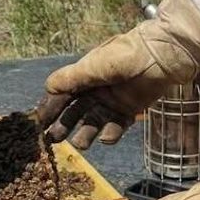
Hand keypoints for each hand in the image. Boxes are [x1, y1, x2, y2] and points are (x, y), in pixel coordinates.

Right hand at [36, 21, 196, 148]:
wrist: (161, 56)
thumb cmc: (124, 56)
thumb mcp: (93, 66)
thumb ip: (70, 79)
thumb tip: (48, 88)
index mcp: (83, 75)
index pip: (61, 94)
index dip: (50, 108)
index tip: (39, 124)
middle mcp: (95, 89)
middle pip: (75, 111)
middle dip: (64, 124)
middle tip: (53, 139)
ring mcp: (112, 101)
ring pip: (93, 121)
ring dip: (86, 133)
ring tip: (80, 144)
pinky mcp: (129, 110)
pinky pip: (115, 126)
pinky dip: (111, 134)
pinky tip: (107, 138)